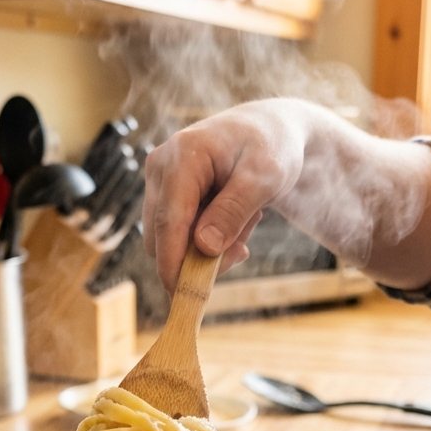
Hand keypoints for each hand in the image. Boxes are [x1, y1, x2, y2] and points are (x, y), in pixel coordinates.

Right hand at [143, 99, 307, 293]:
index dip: (173, 264)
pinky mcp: (165, 195)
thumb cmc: (272, 147)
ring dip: (205, 248)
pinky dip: (204, 241)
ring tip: (244, 222)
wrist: (271, 131)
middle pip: (161, 237)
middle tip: (242, 249)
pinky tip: (233, 224)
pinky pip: (176, 235)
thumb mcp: (265, 178)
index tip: (184, 298)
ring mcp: (159, 181)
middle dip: (198, 257)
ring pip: (167, 240)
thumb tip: (203, 247)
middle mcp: (160, 167)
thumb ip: (233, 211)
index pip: (169, 221)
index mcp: (182, 156)